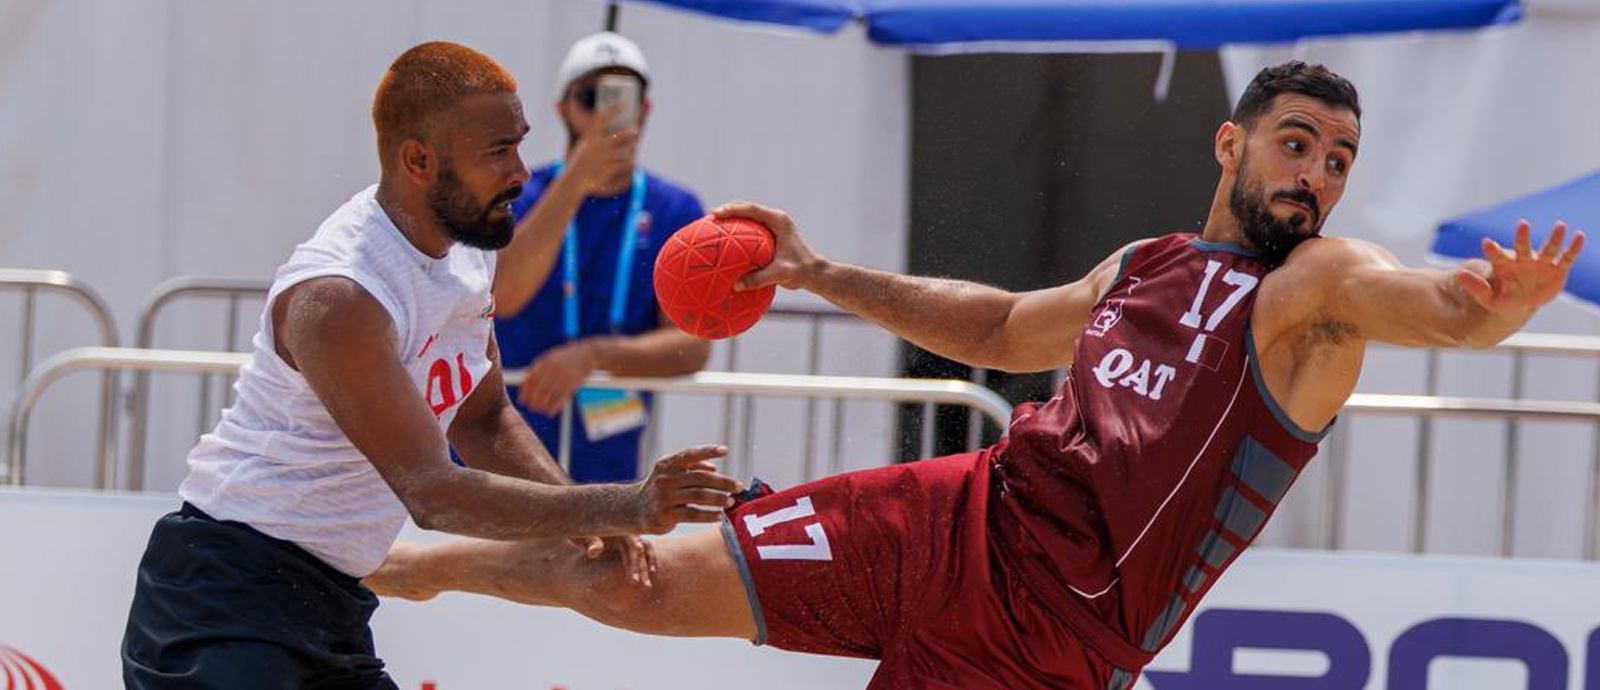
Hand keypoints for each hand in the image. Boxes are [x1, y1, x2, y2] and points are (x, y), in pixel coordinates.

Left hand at [519, 341, 599, 415]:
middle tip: (532, 408)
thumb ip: (539, 369)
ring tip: (540, 410)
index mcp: (545, 361)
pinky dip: (554, 407)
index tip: (522, 400)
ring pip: (550, 395)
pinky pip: (561, 397)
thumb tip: (525, 383)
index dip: (525, 392)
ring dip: (543, 405)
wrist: (588, 354)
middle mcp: (553, 368)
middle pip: (539, 389)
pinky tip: (550, 412)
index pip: (531, 379)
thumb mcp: (551, 358)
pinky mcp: (574, 382)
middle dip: (533, 401)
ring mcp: (564, 375)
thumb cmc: (566, 358)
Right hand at [566, 104, 638, 195]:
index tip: (623, 104)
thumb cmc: (580, 162)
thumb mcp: (585, 147)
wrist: (574, 180)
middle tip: (636, 131)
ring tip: (633, 148)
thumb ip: (598, 139)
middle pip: (621, 135)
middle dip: (631, 132)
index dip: (613, 110)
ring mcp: (605, 157)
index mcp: (590, 137)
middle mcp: (598, 145)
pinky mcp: (610, 168)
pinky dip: (631, 162)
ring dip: (631, 149)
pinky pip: (626, 163)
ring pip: (626, 150)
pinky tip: (633, 162)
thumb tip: (618, 134)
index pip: (602, 118)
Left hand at [568, 534, 657, 586]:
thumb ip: (589, 542)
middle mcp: (627, 531)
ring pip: (645, 551)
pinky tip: (652, 573)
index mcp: (617, 528)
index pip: (630, 544)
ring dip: (647, 568)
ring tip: (647, 587)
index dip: (633, 559)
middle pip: (639, 550)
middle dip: (641, 569)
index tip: (634, 575)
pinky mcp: (631, 542)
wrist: (582, 524)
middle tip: (642, 586)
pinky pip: (645, 551)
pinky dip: (649, 561)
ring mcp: (630, 536)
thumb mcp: (581, 535)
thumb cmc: (580, 531)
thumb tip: (595, 551)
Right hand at [629, 444, 740, 534]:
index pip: (689, 455)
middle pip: (700, 478)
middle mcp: (665, 479)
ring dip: (718, 499)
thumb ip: (691, 468)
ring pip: (698, 496)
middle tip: (739, 487)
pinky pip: (692, 514)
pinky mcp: (665, 515)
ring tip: (731, 501)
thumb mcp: (669, 473)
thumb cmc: (659, 489)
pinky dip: (709, 515)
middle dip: (723, 482)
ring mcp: (664, 497)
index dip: (708, 451)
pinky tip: (720, 516)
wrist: (631, 510)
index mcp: (667, 465)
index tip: (725, 450)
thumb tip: (714, 468)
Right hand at [712, 201, 827, 291]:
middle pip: (746, 208)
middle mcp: (775, 220)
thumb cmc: (801, 271)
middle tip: (709, 219)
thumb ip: (759, 279)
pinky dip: (737, 234)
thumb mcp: (780, 274)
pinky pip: (749, 230)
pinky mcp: (770, 236)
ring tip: (712, 227)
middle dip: (727, 210)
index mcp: (778, 221)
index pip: (751, 209)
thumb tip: (736, 286)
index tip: (715, 214)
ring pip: (747, 217)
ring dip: (731, 220)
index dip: (732, 209)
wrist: (814, 274)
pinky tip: (724, 245)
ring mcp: (772, 227)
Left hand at [1458, 220, 1584, 311]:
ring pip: (1548, 248)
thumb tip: (1457, 274)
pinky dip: (1573, 248)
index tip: (1486, 242)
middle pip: (1523, 247)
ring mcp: (1541, 264)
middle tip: (1522, 224)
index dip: (1492, 250)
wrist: (1523, 303)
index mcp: (1505, 266)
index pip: (1497, 256)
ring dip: (1554, 238)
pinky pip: (1566, 257)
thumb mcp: (1488, 299)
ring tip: (1560, 225)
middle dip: (1522, 237)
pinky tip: (1579, 236)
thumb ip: (1475, 287)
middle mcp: (1523, 261)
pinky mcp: (1557, 270)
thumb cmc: (1503, 298)